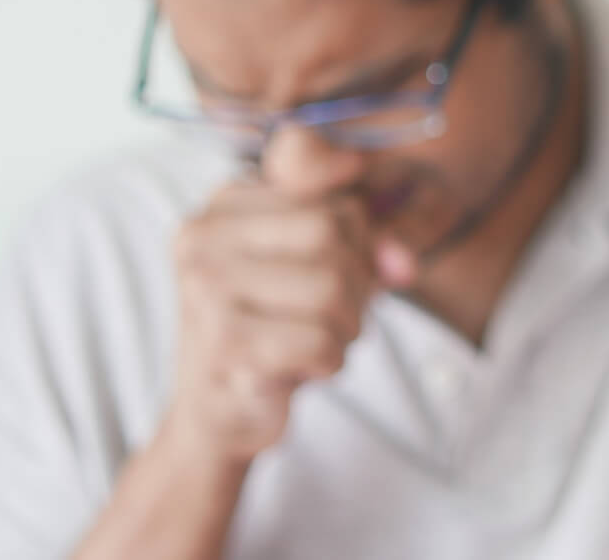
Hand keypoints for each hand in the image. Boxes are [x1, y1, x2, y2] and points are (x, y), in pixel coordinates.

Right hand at [162, 182, 416, 463]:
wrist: (220, 413)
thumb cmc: (276, 328)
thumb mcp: (321, 266)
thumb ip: (367, 242)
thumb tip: (403, 262)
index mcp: (225, 203)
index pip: (331, 195)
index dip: (359, 239)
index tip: (344, 268)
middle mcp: (204, 235)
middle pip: (331, 231)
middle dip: (355, 283)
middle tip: (333, 315)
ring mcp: (206, 287)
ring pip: (331, 286)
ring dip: (345, 326)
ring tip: (317, 340)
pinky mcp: (222, 342)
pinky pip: (320, 339)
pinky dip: (330, 359)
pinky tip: (302, 366)